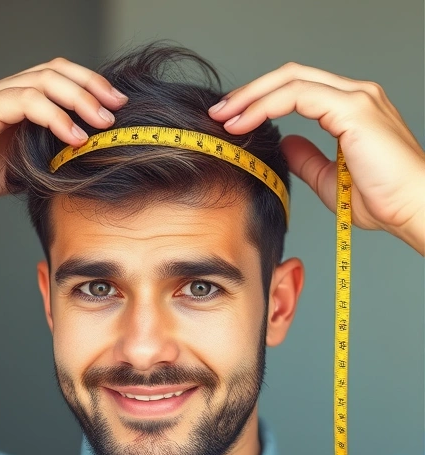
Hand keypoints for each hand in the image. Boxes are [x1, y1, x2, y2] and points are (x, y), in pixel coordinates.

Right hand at [0, 58, 127, 206]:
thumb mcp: (8, 169)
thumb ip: (35, 159)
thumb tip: (70, 167)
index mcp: (4, 101)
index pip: (52, 77)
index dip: (86, 86)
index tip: (113, 108)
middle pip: (54, 70)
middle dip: (92, 85)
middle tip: (117, 108)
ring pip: (44, 82)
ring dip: (80, 99)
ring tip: (101, 123)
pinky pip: (25, 103)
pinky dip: (55, 117)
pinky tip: (72, 136)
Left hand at [209, 62, 424, 254]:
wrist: (414, 210)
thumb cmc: (383, 199)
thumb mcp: (331, 178)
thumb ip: (308, 159)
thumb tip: (286, 144)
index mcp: (351, 107)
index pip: (296, 88)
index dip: (260, 99)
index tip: (230, 120)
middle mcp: (356, 95)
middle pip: (290, 75)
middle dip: (249, 92)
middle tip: (218, 113)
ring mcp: (357, 97)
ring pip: (290, 80)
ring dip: (251, 97)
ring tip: (224, 118)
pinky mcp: (355, 108)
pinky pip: (299, 95)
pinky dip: (266, 106)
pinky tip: (245, 123)